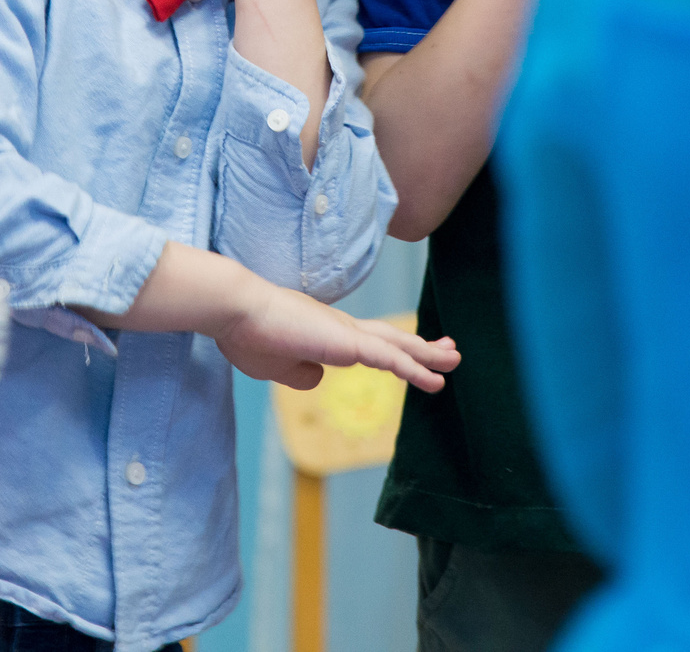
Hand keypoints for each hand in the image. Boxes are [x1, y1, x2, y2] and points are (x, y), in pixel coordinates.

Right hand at [215, 282, 459, 392]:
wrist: (236, 310)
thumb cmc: (247, 334)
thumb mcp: (273, 365)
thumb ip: (296, 372)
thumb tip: (317, 378)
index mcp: (325, 334)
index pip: (367, 342)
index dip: (392, 350)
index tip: (409, 357)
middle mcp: (341, 328)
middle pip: (391, 338)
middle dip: (421, 346)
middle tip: (448, 349)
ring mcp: (345, 333)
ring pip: (396, 345)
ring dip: (427, 355)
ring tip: (454, 360)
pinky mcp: (345, 342)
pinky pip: (388, 358)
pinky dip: (414, 369)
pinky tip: (433, 379)